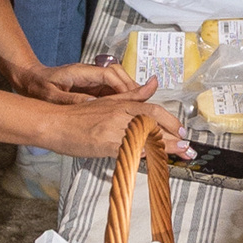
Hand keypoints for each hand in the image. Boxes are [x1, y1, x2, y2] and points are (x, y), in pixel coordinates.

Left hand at [16, 61, 141, 103]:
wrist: (29, 79)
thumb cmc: (38, 86)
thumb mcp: (52, 95)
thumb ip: (72, 99)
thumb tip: (92, 104)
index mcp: (81, 72)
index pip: (110, 75)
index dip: (123, 86)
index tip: (134, 96)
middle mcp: (89, 73)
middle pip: (118, 75)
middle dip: (131, 88)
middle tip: (145, 101)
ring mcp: (91, 78)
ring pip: (116, 82)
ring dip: (128, 92)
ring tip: (140, 106)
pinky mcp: (91, 86)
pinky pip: (110, 89)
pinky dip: (120, 97)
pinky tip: (125, 109)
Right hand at [37, 94, 192, 160]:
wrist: (54, 123)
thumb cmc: (78, 116)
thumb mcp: (108, 101)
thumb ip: (133, 94)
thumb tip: (154, 83)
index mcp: (121, 104)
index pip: (152, 110)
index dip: (170, 121)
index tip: (182, 132)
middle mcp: (119, 115)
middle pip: (153, 124)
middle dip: (173, 136)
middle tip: (188, 147)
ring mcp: (112, 129)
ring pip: (144, 137)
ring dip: (165, 147)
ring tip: (180, 155)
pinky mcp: (104, 144)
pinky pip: (128, 150)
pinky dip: (143, 155)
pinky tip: (154, 160)